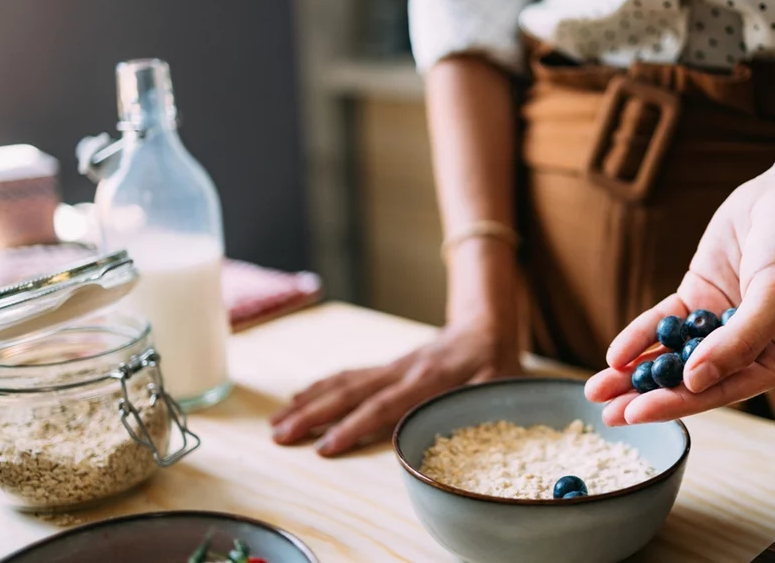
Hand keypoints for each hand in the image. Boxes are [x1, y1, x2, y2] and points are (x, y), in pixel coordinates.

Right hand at [270, 320, 520, 455]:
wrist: (485, 327)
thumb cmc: (495, 365)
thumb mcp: (497, 388)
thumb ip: (477, 407)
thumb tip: (461, 430)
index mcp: (428, 382)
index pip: (384, 407)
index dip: (353, 428)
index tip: (324, 448)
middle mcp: (402, 372)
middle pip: (350, 393)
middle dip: (312, 416)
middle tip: (279, 436)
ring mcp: (391, 367)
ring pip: (342, 383)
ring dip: (308, 402)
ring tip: (277, 423)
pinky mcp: (387, 367)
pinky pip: (348, 376)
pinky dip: (320, 387)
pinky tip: (299, 399)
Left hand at [584, 166, 774, 424]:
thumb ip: (739, 340)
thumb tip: (695, 380)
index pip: (719, 390)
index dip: (676, 403)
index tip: (636, 414)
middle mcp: (748, 348)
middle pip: (690, 379)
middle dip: (647, 396)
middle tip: (606, 414)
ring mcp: (719, 324)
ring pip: (672, 355)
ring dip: (636, 374)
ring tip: (597, 391)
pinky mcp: (699, 298)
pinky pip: (664, 323)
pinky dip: (640, 337)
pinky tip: (615, 354)